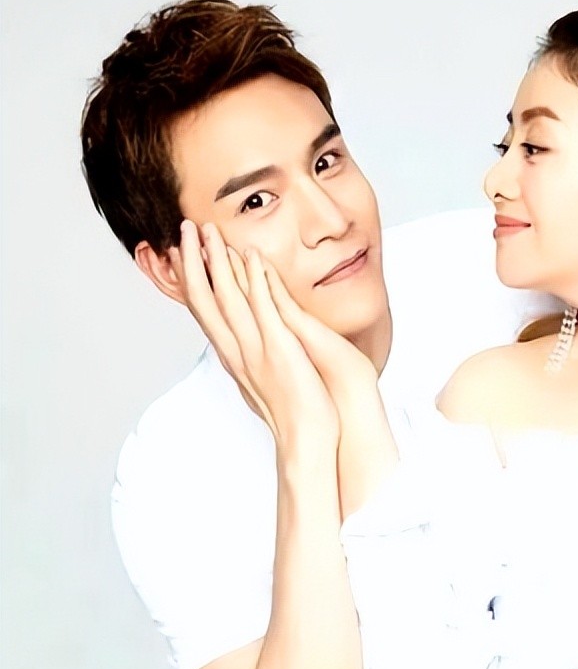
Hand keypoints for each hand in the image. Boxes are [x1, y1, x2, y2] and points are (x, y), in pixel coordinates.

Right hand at [174, 221, 337, 450]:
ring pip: (228, 296)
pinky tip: (250, 255)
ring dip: (218, 260)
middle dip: (192, 261)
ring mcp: (256, 348)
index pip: (203, 311)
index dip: (189, 280)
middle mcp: (237, 350)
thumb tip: (244, 359)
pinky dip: (256, 279)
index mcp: (233, 356)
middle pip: (204, 298)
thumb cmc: (293, 412)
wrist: (306, 438)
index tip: (179, 254)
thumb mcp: (263, 382)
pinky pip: (264, 306)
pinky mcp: (279, 347)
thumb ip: (252, 364)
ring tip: (208, 230)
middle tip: (184, 229)